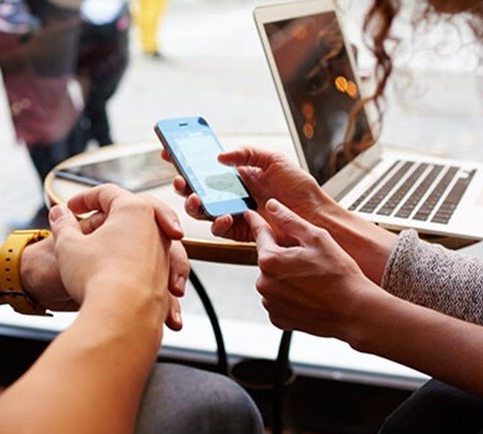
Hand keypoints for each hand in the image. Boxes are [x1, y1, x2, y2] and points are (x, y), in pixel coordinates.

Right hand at [36, 185, 188, 330]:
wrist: (123, 316)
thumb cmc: (97, 276)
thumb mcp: (68, 246)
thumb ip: (63, 225)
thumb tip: (59, 213)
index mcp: (134, 210)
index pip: (108, 193)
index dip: (85, 198)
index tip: (70, 208)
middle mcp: (156, 228)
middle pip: (136, 210)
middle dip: (114, 214)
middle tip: (95, 220)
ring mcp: (164, 254)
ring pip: (148, 238)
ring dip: (127, 242)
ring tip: (104, 253)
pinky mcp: (165, 279)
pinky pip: (151, 266)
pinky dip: (136, 268)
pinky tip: (120, 278)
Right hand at [169, 146, 334, 240]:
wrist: (314, 216)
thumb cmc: (298, 187)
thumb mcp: (273, 160)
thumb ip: (246, 153)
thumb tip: (219, 157)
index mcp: (237, 174)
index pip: (205, 166)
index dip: (185, 160)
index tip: (168, 154)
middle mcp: (231, 194)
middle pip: (197, 189)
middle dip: (184, 185)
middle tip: (181, 181)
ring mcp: (234, 213)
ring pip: (203, 211)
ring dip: (194, 205)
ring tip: (196, 199)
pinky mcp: (240, 231)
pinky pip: (220, 228)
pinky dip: (217, 222)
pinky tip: (224, 216)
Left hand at [246, 199, 381, 342]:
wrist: (354, 311)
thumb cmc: (339, 275)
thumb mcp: (317, 238)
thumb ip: (290, 220)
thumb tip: (272, 206)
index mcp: (270, 260)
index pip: (260, 234)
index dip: (257, 222)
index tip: (250, 215)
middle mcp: (264, 283)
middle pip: (268, 260)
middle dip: (282, 255)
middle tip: (308, 260)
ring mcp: (270, 303)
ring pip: (272, 281)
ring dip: (285, 277)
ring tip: (312, 280)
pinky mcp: (278, 318)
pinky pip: (278, 300)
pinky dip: (289, 296)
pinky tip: (308, 294)